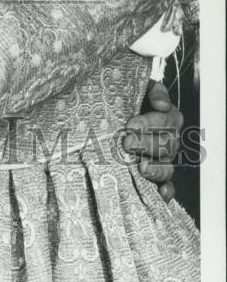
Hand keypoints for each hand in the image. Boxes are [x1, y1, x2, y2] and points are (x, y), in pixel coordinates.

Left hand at [122, 80, 182, 202]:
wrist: (113, 112)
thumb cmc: (128, 98)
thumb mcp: (140, 87)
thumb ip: (153, 91)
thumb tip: (162, 104)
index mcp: (168, 118)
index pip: (166, 121)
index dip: (149, 124)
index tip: (130, 125)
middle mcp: (169, 140)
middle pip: (166, 146)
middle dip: (146, 145)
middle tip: (127, 143)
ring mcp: (163, 160)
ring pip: (167, 168)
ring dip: (156, 169)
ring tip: (141, 168)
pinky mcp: (156, 176)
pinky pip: (166, 186)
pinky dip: (166, 191)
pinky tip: (161, 194)